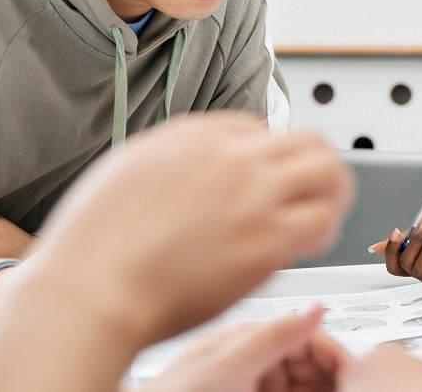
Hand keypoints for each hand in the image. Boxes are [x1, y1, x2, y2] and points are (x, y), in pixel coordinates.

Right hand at [22, 114, 354, 351]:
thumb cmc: (92, 250)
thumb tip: (198, 170)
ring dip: (333, 192)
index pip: (259, 129)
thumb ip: (173, 163)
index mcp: (193, 135)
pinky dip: (324, 230)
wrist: (88, 291)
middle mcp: (231, 155)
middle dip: (317, 164)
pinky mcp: (269, 237)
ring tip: (326, 213)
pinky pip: (323, 220)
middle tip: (319, 188)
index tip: (270, 179)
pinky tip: (308, 246)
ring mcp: (254, 192)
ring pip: (328, 170)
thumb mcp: (126, 172)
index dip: (269, 158)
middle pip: (307, 139)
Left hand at [141, 305, 346, 391]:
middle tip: (352, 386)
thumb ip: (274, 337)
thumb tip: (319, 307)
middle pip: (312, 362)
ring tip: (338, 387)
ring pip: (304, 382)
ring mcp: (251, 382)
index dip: (339, 354)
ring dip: (323, 385)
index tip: (359, 375)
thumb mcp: (225, 368)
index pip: (310, 336)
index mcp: (246, 336)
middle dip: (335, 374)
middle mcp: (250, 357)